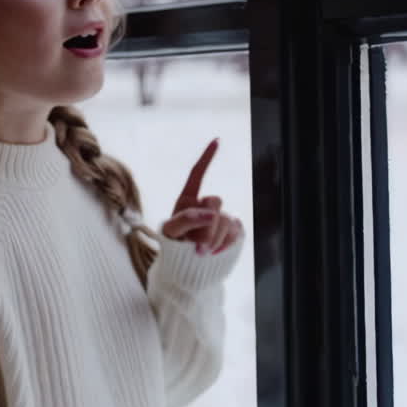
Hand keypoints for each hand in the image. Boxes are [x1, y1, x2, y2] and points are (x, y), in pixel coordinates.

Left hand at [160, 139, 242, 254]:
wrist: (187, 266)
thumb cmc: (174, 245)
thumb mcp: (172, 232)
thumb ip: (187, 219)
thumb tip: (213, 213)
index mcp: (188, 199)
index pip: (198, 174)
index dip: (207, 157)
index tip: (216, 140)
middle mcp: (206, 204)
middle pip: (215, 201)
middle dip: (205, 224)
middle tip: (194, 243)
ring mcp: (222, 217)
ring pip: (225, 220)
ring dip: (212, 240)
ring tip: (200, 252)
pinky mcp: (233, 231)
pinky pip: (234, 233)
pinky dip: (223, 245)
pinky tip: (214, 253)